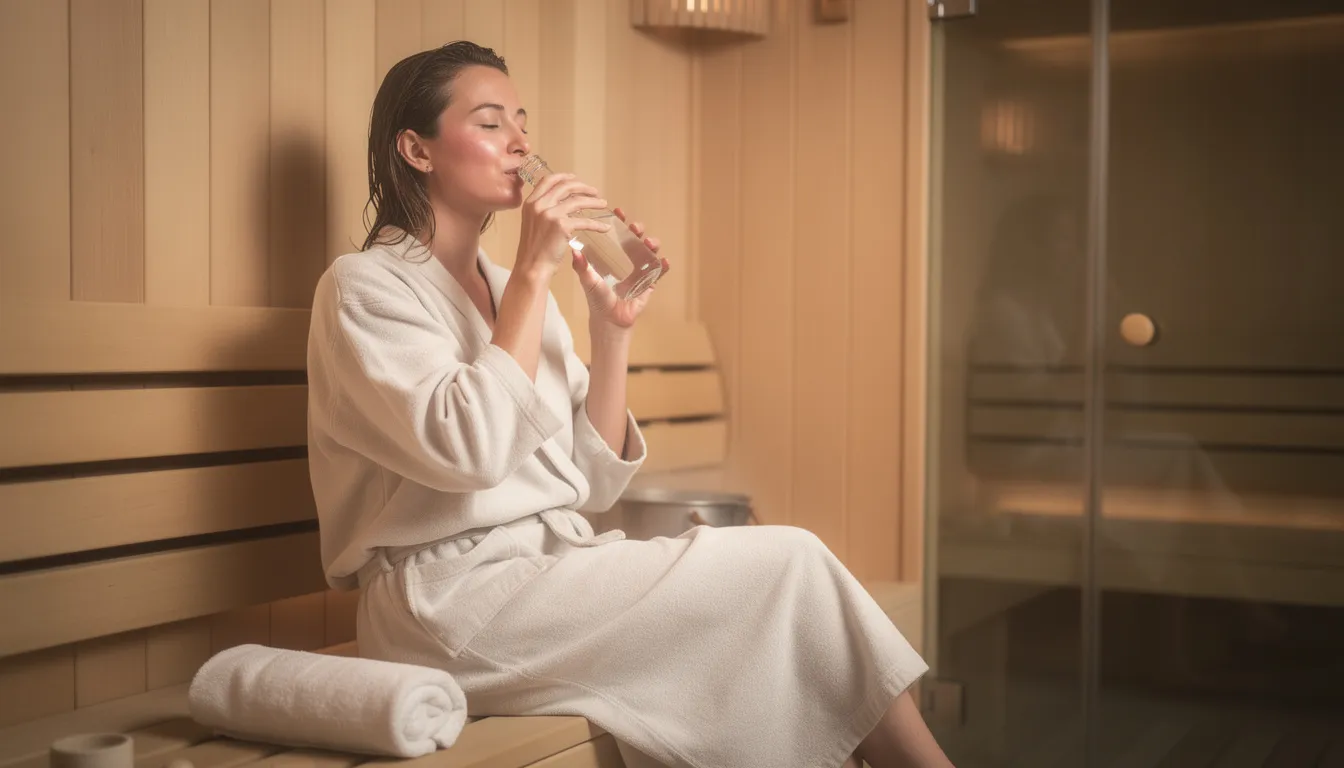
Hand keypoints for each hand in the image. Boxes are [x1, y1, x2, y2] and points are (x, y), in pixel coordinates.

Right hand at [515, 173, 611, 281]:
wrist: (532, 267)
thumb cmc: (534, 250)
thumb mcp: (533, 223)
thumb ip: (543, 210)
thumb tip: (563, 202)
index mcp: (531, 203)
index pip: (548, 180)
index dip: (563, 177)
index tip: (575, 179)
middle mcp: (539, 205)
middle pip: (565, 187)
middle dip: (583, 187)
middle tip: (595, 192)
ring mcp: (550, 214)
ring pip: (578, 201)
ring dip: (594, 202)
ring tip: (603, 204)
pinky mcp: (562, 226)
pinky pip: (585, 221)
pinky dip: (597, 224)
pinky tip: (605, 227)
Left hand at [572, 208, 670, 328]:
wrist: (609, 320)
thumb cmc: (597, 299)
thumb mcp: (588, 281)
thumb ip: (582, 267)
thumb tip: (574, 251)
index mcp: (614, 255)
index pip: (617, 234)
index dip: (619, 222)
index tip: (618, 212)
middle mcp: (629, 260)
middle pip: (636, 239)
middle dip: (637, 230)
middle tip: (634, 227)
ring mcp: (641, 271)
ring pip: (650, 252)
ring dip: (652, 244)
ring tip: (649, 243)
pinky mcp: (649, 283)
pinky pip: (659, 273)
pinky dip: (663, 266)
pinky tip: (663, 261)